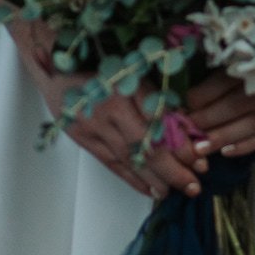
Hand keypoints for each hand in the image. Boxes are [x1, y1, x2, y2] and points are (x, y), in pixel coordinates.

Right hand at [8, 21, 205, 199]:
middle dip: (173, 170)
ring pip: (129, 161)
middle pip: (146, 148)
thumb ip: (155, 97)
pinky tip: (149, 190)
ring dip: (155, 180)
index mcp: (126, 88)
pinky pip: (111, 164)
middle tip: (194, 186)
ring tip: (176, 192)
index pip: (160, 124)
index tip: (200, 158)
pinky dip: (132, 180)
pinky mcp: (82, 139)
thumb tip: (185, 125)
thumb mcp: (132, 70)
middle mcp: (109, 110)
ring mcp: (93, 127)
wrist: (54, 64)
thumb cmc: (99, 62)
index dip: (181, 144)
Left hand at [184, 0, 254, 159]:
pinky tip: (231, 150)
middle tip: (182, 129)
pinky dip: (254, 142)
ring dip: (227, 135)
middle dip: (211, 116)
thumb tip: (238, 12)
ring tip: (199, 148)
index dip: (210, 88)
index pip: (238, 74)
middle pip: (243, 101)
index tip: (186, 99)